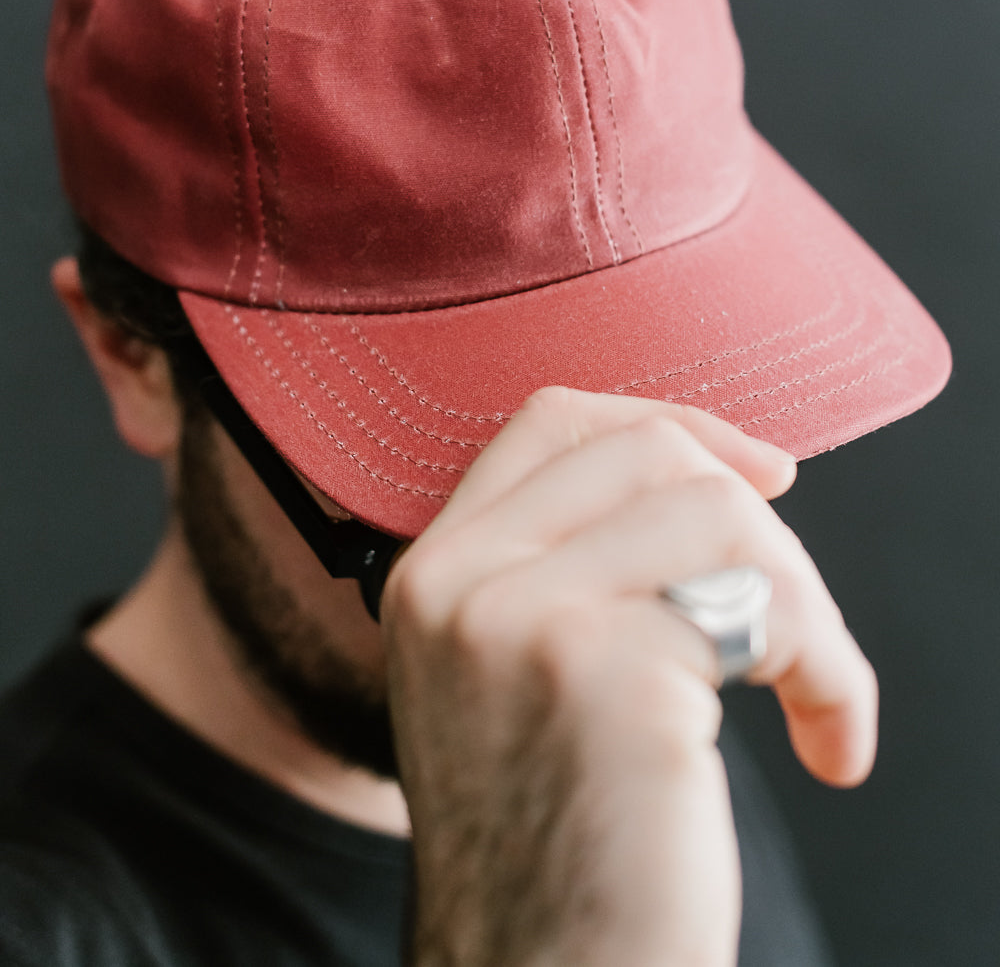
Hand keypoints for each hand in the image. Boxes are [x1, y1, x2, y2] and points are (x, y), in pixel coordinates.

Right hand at [382, 388, 877, 966]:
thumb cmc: (562, 848)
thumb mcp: (518, 679)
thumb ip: (569, 566)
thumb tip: (721, 469)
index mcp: (432, 576)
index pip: (550, 420)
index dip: (672, 426)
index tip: (762, 474)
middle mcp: (459, 585)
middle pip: (652, 451)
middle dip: (759, 530)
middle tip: (790, 633)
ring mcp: (521, 622)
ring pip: (720, 513)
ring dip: (806, 606)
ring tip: (814, 695)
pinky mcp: (607, 675)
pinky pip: (766, 610)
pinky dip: (832, 673)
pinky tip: (831, 744)